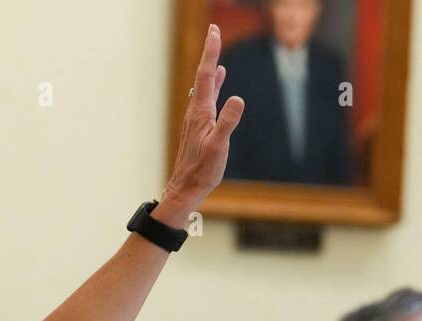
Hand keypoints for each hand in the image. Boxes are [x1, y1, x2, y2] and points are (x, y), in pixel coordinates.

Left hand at [161, 24, 244, 216]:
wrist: (185, 188)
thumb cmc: (202, 170)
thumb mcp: (219, 146)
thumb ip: (227, 122)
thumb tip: (237, 98)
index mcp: (201, 113)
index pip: (205, 75)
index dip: (210, 52)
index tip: (214, 31)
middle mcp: (195, 112)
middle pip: (202, 77)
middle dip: (209, 53)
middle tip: (214, 32)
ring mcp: (196, 120)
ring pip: (203, 88)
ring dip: (210, 69)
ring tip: (216, 55)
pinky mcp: (198, 129)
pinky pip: (205, 100)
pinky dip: (212, 87)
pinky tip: (218, 86)